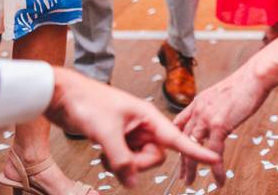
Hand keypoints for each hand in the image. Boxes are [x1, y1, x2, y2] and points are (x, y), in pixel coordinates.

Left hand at [44, 67, 219, 187]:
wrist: (62, 95)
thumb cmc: (87, 103)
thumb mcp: (105, 133)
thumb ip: (121, 159)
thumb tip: (133, 183)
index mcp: (148, 116)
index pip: (176, 137)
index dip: (195, 150)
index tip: (214, 158)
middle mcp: (143, 125)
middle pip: (155, 156)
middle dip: (138, 163)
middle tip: (116, 157)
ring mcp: (131, 133)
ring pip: (139, 160)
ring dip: (123, 164)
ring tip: (105, 152)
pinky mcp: (118, 139)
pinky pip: (126, 159)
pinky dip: (115, 162)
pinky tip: (102, 152)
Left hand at [174, 67, 270, 185]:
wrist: (255, 76)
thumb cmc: (246, 83)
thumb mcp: (223, 92)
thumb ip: (216, 105)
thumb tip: (221, 115)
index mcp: (199, 102)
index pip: (179, 123)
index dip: (175, 139)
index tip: (177, 151)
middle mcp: (198, 110)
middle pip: (182, 140)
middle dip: (181, 160)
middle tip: (182, 174)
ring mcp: (206, 118)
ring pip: (192, 149)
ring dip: (191, 169)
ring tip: (191, 183)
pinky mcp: (219, 125)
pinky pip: (213, 154)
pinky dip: (216, 170)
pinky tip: (219, 179)